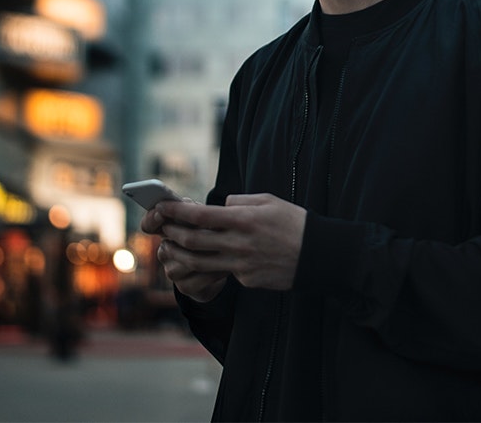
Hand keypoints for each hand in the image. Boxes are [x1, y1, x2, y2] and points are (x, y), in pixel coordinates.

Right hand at [141, 199, 226, 302]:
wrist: (224, 266)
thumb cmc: (213, 234)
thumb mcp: (205, 219)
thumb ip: (193, 211)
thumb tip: (188, 206)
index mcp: (166, 230)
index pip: (149, 224)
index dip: (152, 219)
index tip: (161, 213)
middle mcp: (165, 251)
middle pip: (170, 244)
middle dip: (191, 237)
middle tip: (210, 231)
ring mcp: (172, 271)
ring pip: (185, 262)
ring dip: (207, 256)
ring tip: (224, 250)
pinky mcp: (185, 287)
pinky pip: (197, 279)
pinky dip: (214, 272)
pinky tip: (227, 267)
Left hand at [149, 193, 306, 291]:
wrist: (318, 255)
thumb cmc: (294, 223)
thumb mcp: (269, 201)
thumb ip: (240, 202)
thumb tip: (221, 206)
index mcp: (244, 220)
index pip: (200, 216)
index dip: (176, 212)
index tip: (161, 207)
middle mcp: (239, 244)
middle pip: (193, 241)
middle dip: (172, 233)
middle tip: (162, 228)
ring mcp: (241, 265)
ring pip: (199, 263)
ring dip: (180, 255)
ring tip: (171, 248)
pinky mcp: (246, 280)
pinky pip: (223, 272)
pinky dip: (213, 265)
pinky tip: (211, 259)